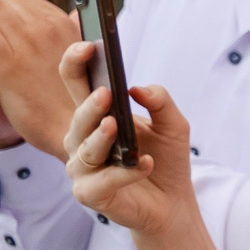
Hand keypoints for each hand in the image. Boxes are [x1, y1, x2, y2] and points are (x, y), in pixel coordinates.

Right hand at [64, 77, 196, 239]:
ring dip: (100, 137)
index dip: (75, 64)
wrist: (173, 203)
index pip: (77, 85)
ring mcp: (82, 169)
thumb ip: (160, 102)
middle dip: (89, 106)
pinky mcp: (89, 194)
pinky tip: (145, 164)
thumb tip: (138, 89)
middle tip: (104, 94)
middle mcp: (82, 140)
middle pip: (78, 118)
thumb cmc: (166, 159)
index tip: (88, 47)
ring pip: (84, 150)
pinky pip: (101, 181)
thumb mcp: (173, 125)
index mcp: (96, 117)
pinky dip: (124, 173)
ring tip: (116, 125)